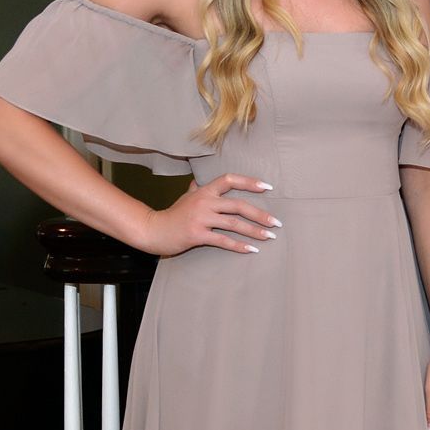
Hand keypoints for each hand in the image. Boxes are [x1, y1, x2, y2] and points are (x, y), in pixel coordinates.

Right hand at [134, 173, 277, 255]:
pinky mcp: (196, 234)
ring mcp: (200, 218)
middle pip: (239, 205)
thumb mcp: (186, 197)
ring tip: (270, 237)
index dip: (249, 182)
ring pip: (234, 223)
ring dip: (255, 231)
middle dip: (260, 214)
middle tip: (277, 223)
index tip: (268, 187)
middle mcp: (204, 202)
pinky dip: (239, 246)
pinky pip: (223, 240)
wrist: (152, 230)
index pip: (229, 180)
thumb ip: (197, 189)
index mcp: (204, 191)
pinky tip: (252, 250)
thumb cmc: (173, 214)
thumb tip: (200, 181)